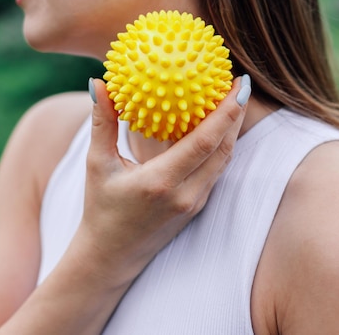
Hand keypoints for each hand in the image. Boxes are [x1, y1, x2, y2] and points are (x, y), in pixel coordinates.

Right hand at [74, 75, 250, 287]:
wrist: (110, 257)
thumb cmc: (100, 209)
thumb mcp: (97, 164)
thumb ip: (102, 123)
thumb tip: (97, 83)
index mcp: (161, 182)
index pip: (205, 142)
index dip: (226, 112)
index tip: (236, 84)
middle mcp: (185, 194)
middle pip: (224, 148)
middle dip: (237, 113)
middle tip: (241, 81)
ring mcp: (194, 202)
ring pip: (225, 160)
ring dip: (233, 129)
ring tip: (235, 98)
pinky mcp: (197, 206)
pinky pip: (217, 170)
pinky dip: (222, 144)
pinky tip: (219, 126)